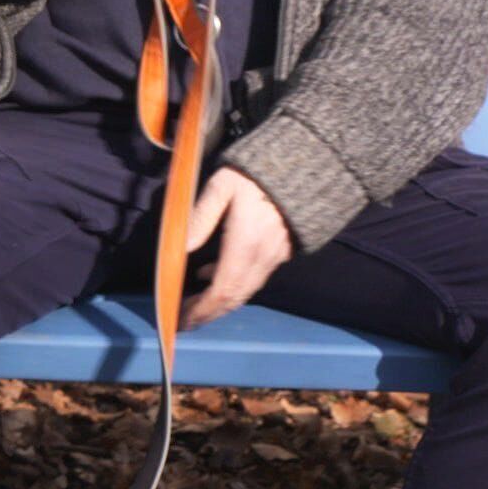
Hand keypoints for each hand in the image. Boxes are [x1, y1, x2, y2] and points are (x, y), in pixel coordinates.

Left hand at [181, 168, 291, 329]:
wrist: (307, 167)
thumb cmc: (256, 174)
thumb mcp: (223, 187)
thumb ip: (200, 217)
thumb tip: (181, 248)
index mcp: (245, 245)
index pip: (221, 290)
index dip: (201, 309)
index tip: (180, 319)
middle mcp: (262, 258)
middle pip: (233, 298)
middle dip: (207, 313)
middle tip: (184, 321)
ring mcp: (274, 257)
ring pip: (245, 292)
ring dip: (219, 303)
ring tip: (195, 306)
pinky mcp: (282, 252)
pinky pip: (254, 279)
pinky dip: (232, 286)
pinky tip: (211, 276)